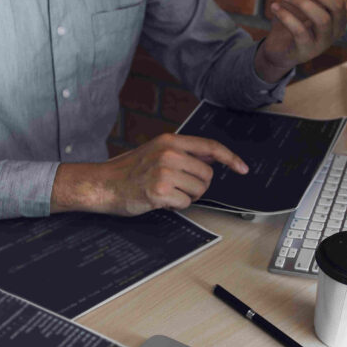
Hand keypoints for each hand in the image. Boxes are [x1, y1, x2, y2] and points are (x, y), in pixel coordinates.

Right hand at [52, 133, 248, 215]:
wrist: (103, 184)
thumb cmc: (129, 171)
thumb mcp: (156, 151)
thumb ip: (184, 152)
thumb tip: (213, 156)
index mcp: (169, 141)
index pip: (210, 146)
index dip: (230, 158)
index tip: (243, 168)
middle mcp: (169, 153)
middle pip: (207, 174)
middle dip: (199, 185)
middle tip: (180, 187)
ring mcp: (164, 172)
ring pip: (198, 190)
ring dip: (187, 196)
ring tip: (167, 192)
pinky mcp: (160, 191)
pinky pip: (185, 203)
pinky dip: (176, 205)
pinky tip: (160, 200)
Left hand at [256, 0, 346, 79]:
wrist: (277, 49)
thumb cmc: (293, 19)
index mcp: (341, 14)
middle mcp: (337, 28)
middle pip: (336, 5)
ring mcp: (324, 42)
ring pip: (321, 18)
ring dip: (302, 3)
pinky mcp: (307, 50)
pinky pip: (300, 31)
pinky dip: (286, 16)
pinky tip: (274, 7)